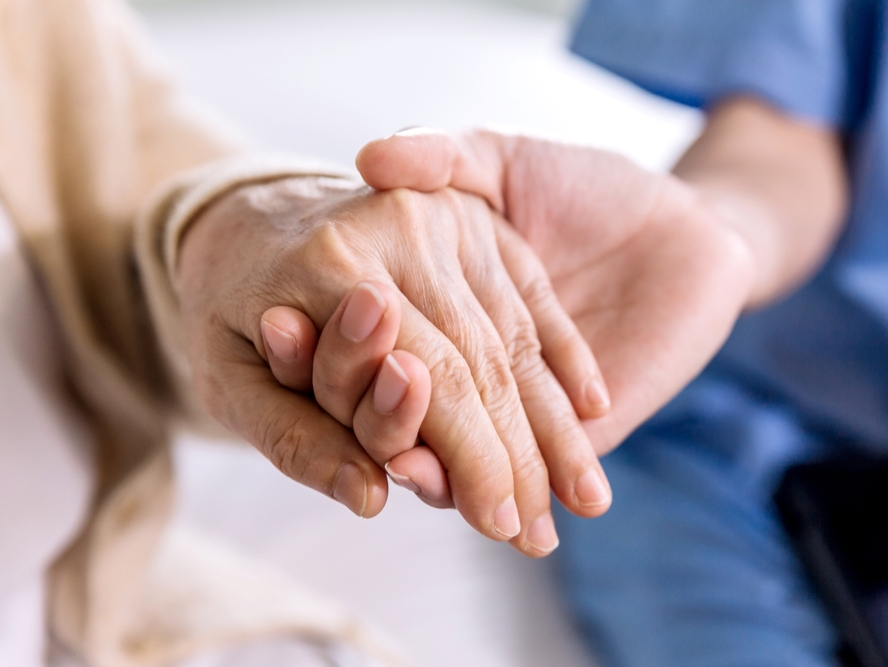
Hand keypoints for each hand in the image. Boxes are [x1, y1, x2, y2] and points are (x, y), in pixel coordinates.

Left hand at [176, 176, 612, 556]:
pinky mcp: (477, 213)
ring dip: (556, 423)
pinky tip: (595, 405)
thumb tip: (372, 499)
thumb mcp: (224, 377)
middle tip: (545, 533)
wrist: (246, 209)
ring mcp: (448, 216)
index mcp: (334, 265)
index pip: (435, 383)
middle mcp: (406, 230)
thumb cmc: (227, 305)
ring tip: (585, 494)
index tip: (501, 527)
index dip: (474, 462)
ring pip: (519, 336)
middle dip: (523, 459)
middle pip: (488, 365)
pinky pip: (532, 292)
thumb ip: (292, 438)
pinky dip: (565, 354)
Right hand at [355, 130, 756, 453]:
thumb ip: (443, 156)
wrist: (685, 221)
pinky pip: (528, 461)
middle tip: (337, 417)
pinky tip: (450, 485)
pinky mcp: (578, 431)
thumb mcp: (504, 158)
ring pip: (462, 443)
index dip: (331, 337)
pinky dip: (485, 473)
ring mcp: (521, 401)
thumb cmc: (589, 182)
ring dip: (430, 463)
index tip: (279, 335)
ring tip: (401, 473)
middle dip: (378, 414)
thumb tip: (368, 156)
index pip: (377, 336)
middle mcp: (471, 358)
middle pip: (414, 400)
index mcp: (441, 302)